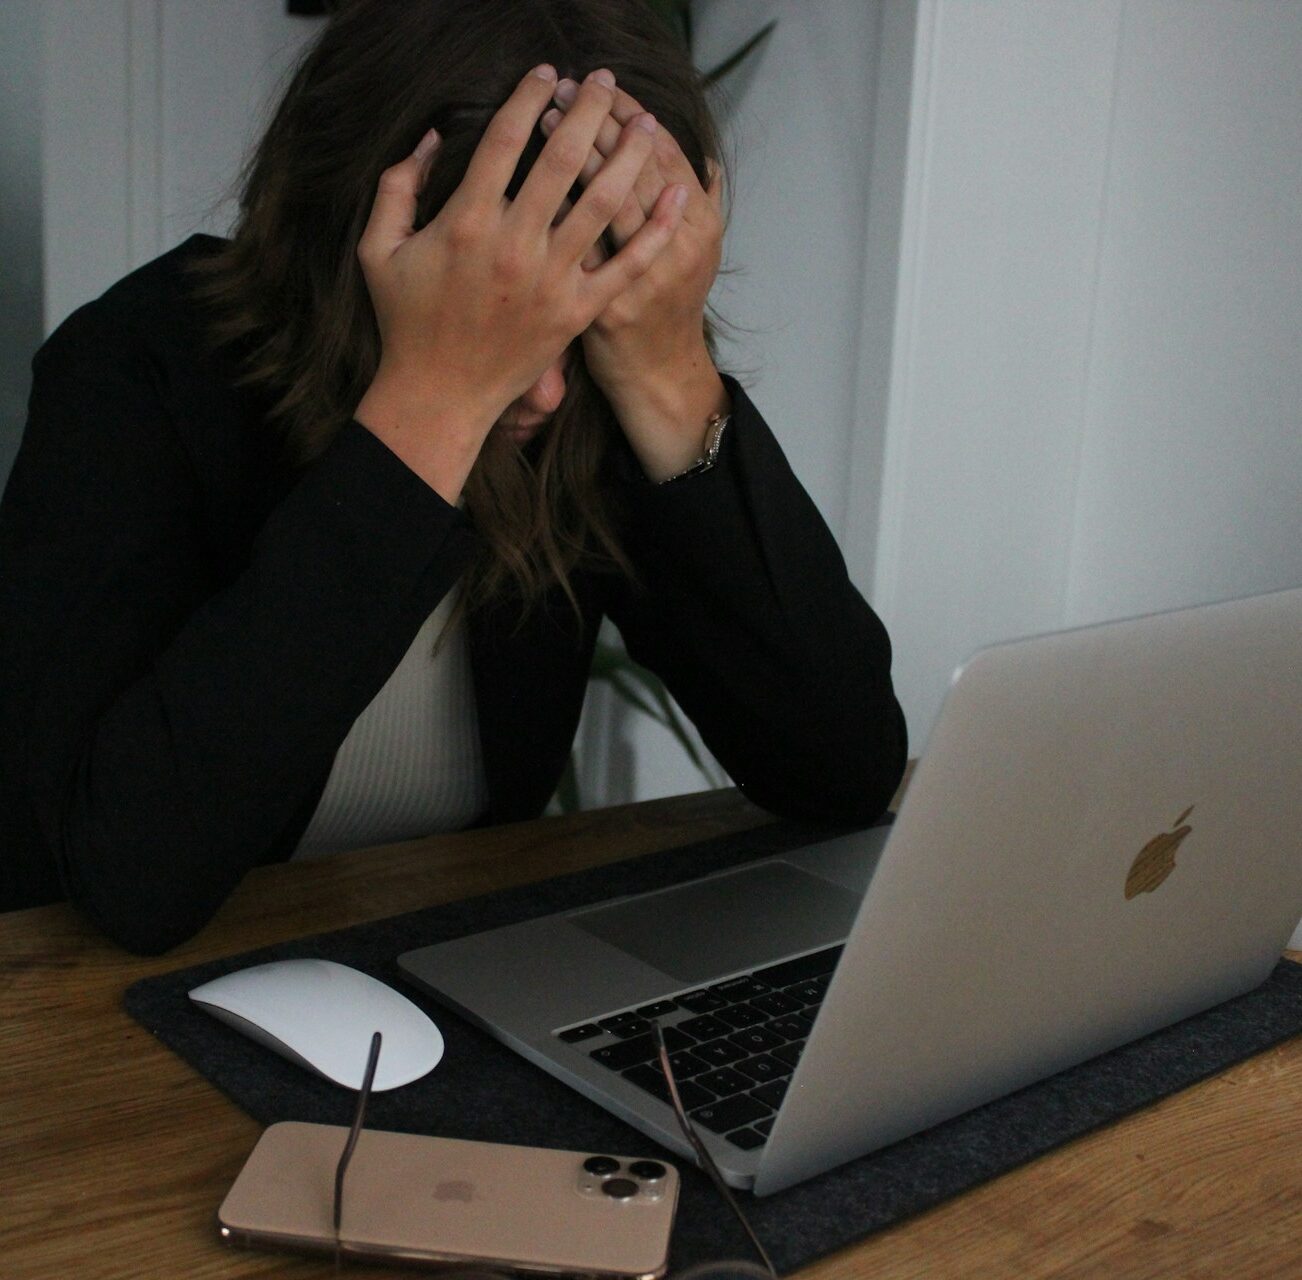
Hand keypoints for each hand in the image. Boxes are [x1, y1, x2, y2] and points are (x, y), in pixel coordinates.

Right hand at [354, 66, 687, 501]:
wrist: (439, 395)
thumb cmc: (407, 323)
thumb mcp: (378, 249)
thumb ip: (397, 187)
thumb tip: (429, 138)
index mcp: (466, 221)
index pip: (505, 139)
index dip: (529, 97)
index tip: (548, 74)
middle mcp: (514, 245)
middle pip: (562, 159)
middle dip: (588, 111)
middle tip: (606, 81)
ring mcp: (551, 280)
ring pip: (602, 202)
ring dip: (628, 156)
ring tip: (645, 123)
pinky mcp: (576, 312)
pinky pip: (626, 264)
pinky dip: (656, 229)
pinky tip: (676, 194)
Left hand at [542, 81, 728, 480]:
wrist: (656, 374)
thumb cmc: (668, 304)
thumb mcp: (697, 252)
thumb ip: (698, 203)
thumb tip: (702, 156)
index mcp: (701, 226)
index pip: (665, 151)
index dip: (631, 114)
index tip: (604, 85)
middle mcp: (678, 249)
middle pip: (633, 166)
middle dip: (598, 121)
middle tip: (567, 89)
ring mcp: (639, 280)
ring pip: (604, 200)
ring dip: (572, 153)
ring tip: (545, 118)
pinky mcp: (601, 306)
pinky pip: (574, 246)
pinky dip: (554, 210)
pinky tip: (530, 179)